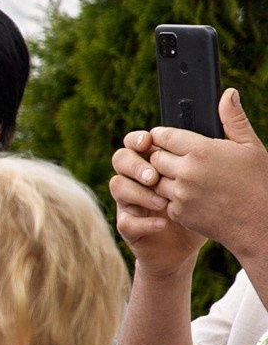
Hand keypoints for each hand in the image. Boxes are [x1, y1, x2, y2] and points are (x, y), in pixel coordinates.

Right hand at [112, 130, 205, 277]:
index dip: (137, 139)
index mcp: (153, 162)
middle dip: (134, 165)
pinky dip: (145, 221)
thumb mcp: (212, 175)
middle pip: (119, 159)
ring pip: (117, 186)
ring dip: (138, 192)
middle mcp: (136, 179)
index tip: (149, 141)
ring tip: (164, 201)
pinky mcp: (129, 227)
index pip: (135, 142)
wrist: (191, 245)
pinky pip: (127, 221)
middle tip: (154, 176)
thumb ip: (215, 145)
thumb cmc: (204, 205)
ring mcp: (129, 202)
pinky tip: (164, 223)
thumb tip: (227, 99)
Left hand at [117, 91, 267, 268]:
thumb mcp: (249, 146)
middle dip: (162, 156)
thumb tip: (227, 94)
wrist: (261, 223)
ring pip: (155, 180)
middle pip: (155, 157)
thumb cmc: (259, 182)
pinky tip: (187, 195)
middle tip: (173, 158)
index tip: (165, 138)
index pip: (164, 136)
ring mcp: (180, 194)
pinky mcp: (178, 213)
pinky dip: (170, 197)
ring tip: (181, 177)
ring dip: (164, 178)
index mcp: (201, 150)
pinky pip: (163, 200)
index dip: (163, 136)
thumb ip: (232, 119)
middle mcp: (186, 171)